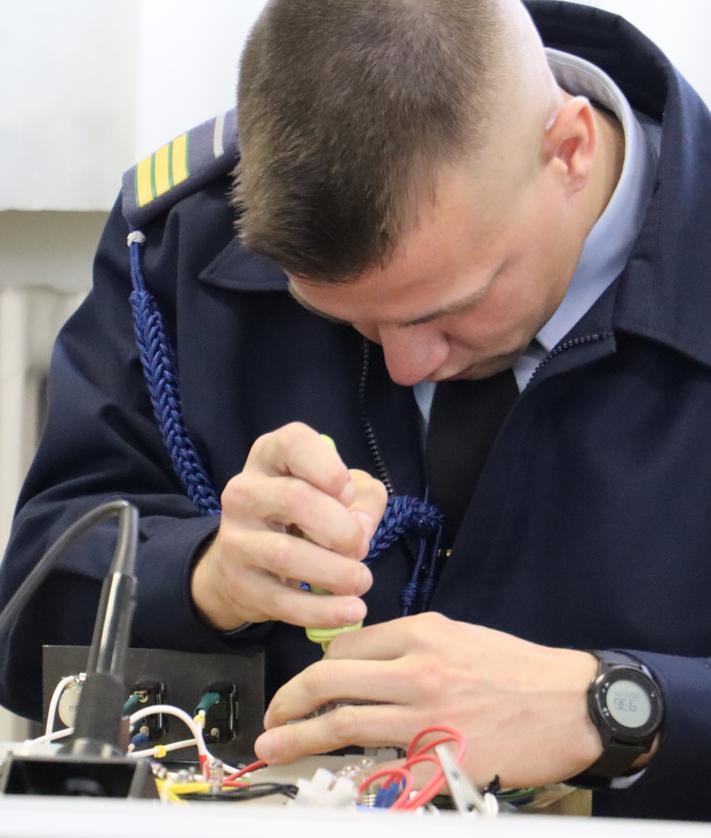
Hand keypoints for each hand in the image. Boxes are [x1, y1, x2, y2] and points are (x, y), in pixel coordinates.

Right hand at [191, 422, 387, 630]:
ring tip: (361, 581)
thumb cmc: (304, 516)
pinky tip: (350, 611)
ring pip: (286, 554)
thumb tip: (360, 529)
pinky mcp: (239, 584)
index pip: (293, 442)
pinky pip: (283, 600)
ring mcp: (236, 538)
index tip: (346, 491)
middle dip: (340, 528)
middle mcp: (244, 491)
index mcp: (270, 457)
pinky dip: (322, 610)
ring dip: (335, 572)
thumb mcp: (339, 493)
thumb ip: (363, 499)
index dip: (326, 465)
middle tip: (360, 547)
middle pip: (294, 499)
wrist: (243, 563)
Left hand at [255, 612, 601, 787]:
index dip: (318, 668)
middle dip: (290, 700)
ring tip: (274, 746)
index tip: (310, 685)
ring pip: (343, 723)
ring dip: (299, 737)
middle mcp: (417, 671)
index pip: (344, 647)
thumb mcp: (457, 634)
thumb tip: (360, 661)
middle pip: (330, 681)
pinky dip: (353, 770)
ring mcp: (426, 718)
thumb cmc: (515, 667)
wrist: (568, 702)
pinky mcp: (440, 760)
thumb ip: (407, 644)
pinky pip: (382, 766)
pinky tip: (335, 777)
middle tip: (272, 716)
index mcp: (421, 633)